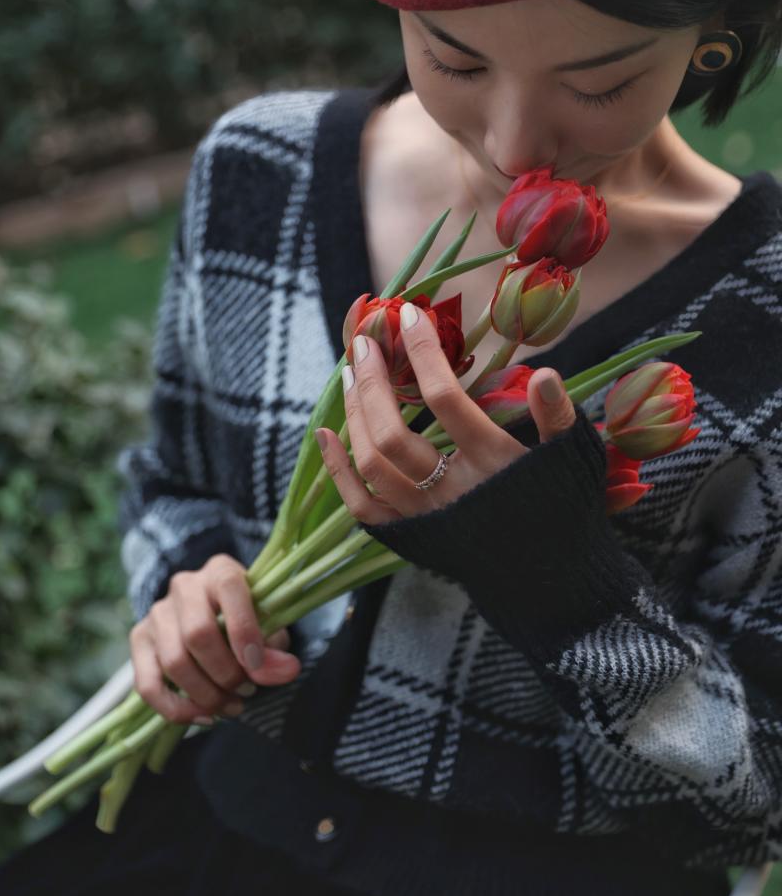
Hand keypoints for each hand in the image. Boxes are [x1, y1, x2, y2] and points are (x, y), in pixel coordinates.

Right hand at [130, 553, 300, 724]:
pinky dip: (176, 709)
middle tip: (248, 691)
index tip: (257, 667)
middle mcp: (185, 586)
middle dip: (226, 673)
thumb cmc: (246, 621)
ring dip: (206, 695)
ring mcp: (157, 613)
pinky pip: (147, 684)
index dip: (244, 630)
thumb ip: (276, 649)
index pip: (229, 589)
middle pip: (198, 633)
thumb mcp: (268, 628)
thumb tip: (286, 670)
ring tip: (232, 705)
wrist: (212, 616)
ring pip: (174, 662)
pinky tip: (204, 716)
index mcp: (221, 571)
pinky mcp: (140, 639)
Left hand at [316, 302, 576, 524]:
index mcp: (492, 465)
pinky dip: (338, 470)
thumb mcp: (571, 460)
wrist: (550, 580)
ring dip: (354, 412)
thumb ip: (557, 418)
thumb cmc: (562, 508)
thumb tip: (547, 374)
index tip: (409, 315)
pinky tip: (325, 433)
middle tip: (365, 340)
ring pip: (371, 463)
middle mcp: (451, 493)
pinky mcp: (408, 538)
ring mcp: (425, 518)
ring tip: (350, 371)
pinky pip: (361, 506)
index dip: (423, 352)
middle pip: (393, 432)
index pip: (445, 399)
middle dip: (373, 380)